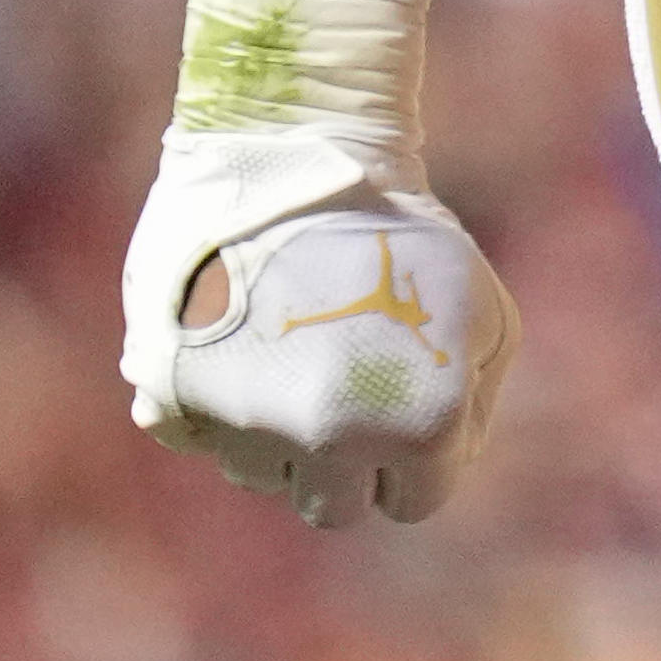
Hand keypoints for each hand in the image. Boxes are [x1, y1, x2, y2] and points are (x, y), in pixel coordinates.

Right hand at [122, 151, 524, 528]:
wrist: (294, 153)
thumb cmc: (398, 231)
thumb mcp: (483, 306)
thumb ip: (472, 399)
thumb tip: (433, 458)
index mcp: (416, 430)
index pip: (415, 501)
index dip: (415, 456)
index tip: (402, 405)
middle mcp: (330, 447)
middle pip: (333, 506)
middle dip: (345, 460)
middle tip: (344, 385)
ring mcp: (248, 429)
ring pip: (266, 476)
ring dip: (282, 434)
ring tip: (292, 347)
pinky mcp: (178, 402)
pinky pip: (206, 440)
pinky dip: (222, 408)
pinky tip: (241, 346)